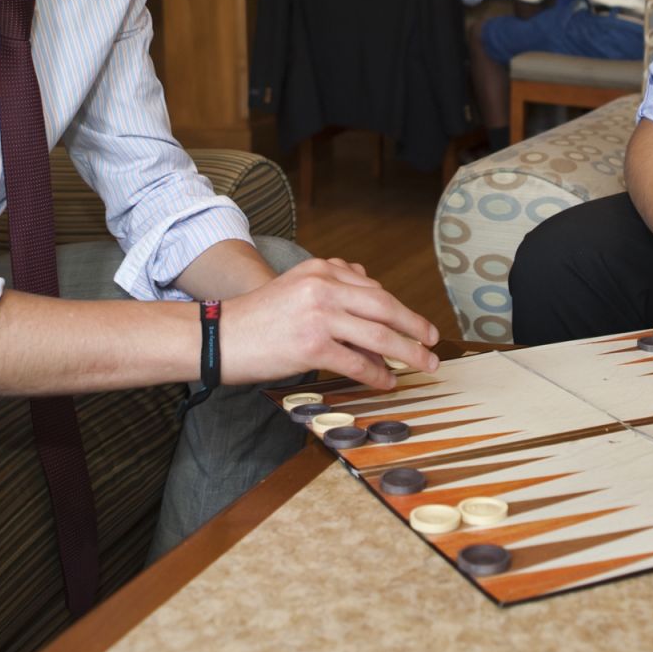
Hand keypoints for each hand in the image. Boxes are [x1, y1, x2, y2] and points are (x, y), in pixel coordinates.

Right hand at [219, 257, 438, 390]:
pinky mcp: (312, 347)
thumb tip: (372, 290)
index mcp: (321, 270)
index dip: (400, 310)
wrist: (220, 336)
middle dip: (414, 327)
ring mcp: (318, 317)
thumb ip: (333, 283)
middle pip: (384, 307)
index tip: (417, 325)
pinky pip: (357, 362)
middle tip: (433, 342)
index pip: (373, 289)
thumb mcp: (297, 285)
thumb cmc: (259, 317)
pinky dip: (377, 374)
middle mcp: (323, 287)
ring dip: (407, 352)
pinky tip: (388, 381)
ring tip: (424, 364)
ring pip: (377, 336)